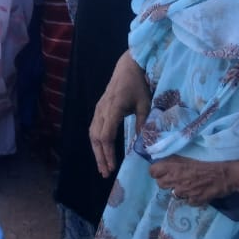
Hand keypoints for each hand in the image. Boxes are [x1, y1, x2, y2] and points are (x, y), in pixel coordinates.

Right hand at [90, 50, 150, 177]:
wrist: (128, 66)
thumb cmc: (138, 84)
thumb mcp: (145, 104)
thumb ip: (144, 124)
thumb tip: (144, 144)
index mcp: (113, 109)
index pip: (105, 136)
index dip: (107, 153)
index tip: (112, 167)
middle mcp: (102, 110)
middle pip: (95, 138)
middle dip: (100, 157)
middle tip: (105, 173)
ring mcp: (99, 109)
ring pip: (92, 134)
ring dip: (97, 151)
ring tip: (103, 165)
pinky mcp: (99, 108)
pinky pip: (94, 128)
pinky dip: (96, 141)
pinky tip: (101, 150)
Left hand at [148, 155, 232, 206]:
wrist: (226, 174)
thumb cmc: (207, 162)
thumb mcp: (187, 156)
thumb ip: (173, 160)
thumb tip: (161, 162)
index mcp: (173, 166)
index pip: (152, 172)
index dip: (157, 172)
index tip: (162, 172)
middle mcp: (175, 179)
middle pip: (160, 184)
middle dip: (166, 182)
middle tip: (176, 179)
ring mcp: (184, 191)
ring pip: (174, 194)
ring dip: (180, 191)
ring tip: (190, 185)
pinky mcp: (194, 200)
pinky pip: (188, 201)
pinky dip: (192, 198)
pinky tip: (198, 192)